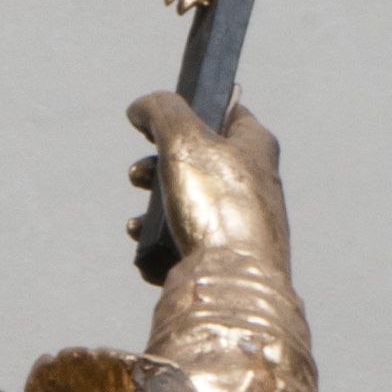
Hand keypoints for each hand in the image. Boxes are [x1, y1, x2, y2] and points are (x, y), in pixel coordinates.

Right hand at [127, 94, 290, 268]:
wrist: (233, 284)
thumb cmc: (216, 206)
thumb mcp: (184, 136)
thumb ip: (160, 110)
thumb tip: (140, 109)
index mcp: (256, 147)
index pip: (228, 110)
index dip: (191, 108)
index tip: (159, 120)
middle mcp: (252, 185)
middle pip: (196, 163)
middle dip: (156, 170)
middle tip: (138, 176)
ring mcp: (239, 227)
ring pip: (184, 210)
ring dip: (149, 216)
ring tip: (136, 226)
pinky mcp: (224, 263)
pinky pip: (182, 249)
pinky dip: (159, 250)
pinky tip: (149, 255)